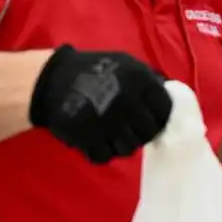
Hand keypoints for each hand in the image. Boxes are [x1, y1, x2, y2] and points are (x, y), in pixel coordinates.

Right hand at [29, 45, 171, 162]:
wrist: (52, 79)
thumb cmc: (96, 70)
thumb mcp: (128, 65)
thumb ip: (149, 79)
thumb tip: (169, 94)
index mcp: (141, 83)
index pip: (165, 109)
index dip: (161, 115)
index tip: (154, 117)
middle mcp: (128, 105)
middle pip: (148, 133)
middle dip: (142, 131)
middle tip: (133, 128)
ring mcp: (108, 125)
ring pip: (129, 148)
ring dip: (123, 143)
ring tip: (115, 134)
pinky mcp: (88, 140)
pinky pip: (104, 156)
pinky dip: (102, 151)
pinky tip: (99, 139)